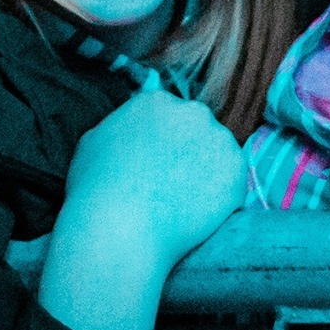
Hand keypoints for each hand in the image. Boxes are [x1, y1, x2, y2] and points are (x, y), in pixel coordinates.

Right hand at [41, 85, 246, 329]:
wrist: (121, 228)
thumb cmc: (96, 189)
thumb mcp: (93, 142)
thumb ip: (118, 125)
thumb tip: (130, 124)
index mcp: (156, 101)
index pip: (170, 116)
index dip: (165, 142)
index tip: (157, 165)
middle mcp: (192, 112)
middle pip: (198, 130)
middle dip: (190, 151)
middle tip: (172, 184)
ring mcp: (219, 139)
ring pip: (218, 154)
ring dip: (208, 172)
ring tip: (184, 202)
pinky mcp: (236, 170)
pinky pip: (232, 181)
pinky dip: (221, 196)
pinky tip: (198, 212)